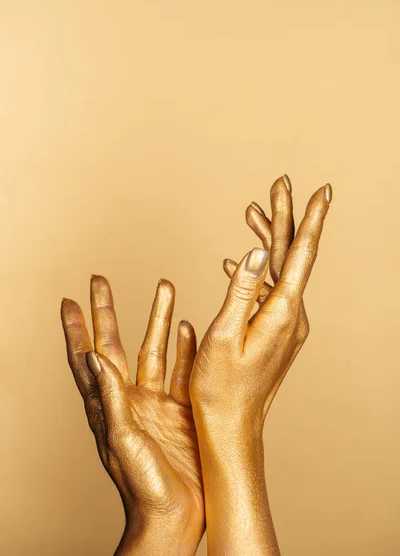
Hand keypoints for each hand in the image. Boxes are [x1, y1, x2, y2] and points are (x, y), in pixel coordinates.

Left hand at [61, 276, 203, 555]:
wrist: (175, 516)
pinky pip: (184, 369)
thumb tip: (92, 356)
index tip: (68, 300)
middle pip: (116, 342)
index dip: (76, 328)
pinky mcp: (182, 409)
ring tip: (165, 287)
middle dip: (109, 310)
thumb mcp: (122, 439)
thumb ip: (110, 398)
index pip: (86, 356)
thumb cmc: (142, 486)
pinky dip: (186, 347)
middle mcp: (130, 397)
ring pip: (155, 349)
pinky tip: (188, 328)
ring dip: (158, 318)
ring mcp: (157, 401)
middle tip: (102, 280)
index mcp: (109, 404)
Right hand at [189, 177, 331, 554]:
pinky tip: (237, 265)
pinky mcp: (275, 333)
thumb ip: (242, 290)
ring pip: (280, 270)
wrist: (230, 428)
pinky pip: (270, 291)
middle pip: (291, 255)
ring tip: (252, 212)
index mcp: (281, 313)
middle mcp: (292, 316)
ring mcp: (285, 325)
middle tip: (279, 184)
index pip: (301, 254)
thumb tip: (259, 250)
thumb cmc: (220, 389)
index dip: (309, 219)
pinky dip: (256, 271)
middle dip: (284, 217)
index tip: (320, 190)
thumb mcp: (223, 335)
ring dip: (267, 241)